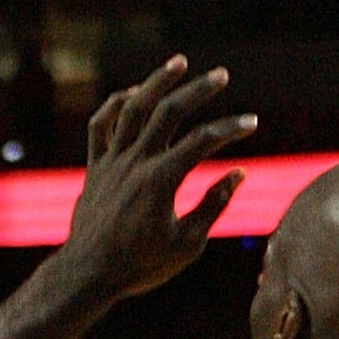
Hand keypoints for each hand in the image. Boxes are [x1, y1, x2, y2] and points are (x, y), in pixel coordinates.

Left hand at [64, 57, 256, 305]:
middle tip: (221, 75)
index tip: (251, 123)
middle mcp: (135, 163)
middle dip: (198, 89)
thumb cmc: (140, 266)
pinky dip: (116, 105)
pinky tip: (135, 94)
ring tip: (179, 62)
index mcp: (161, 181)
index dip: (230, 128)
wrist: (87, 276)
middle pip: (169, 112)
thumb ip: (214, 206)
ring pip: (133, 108)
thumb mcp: (187, 244)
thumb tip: (238, 174)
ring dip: (157, 81)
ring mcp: (111, 162)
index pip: (204, 141)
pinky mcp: (94, 167)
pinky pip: (100, 125)